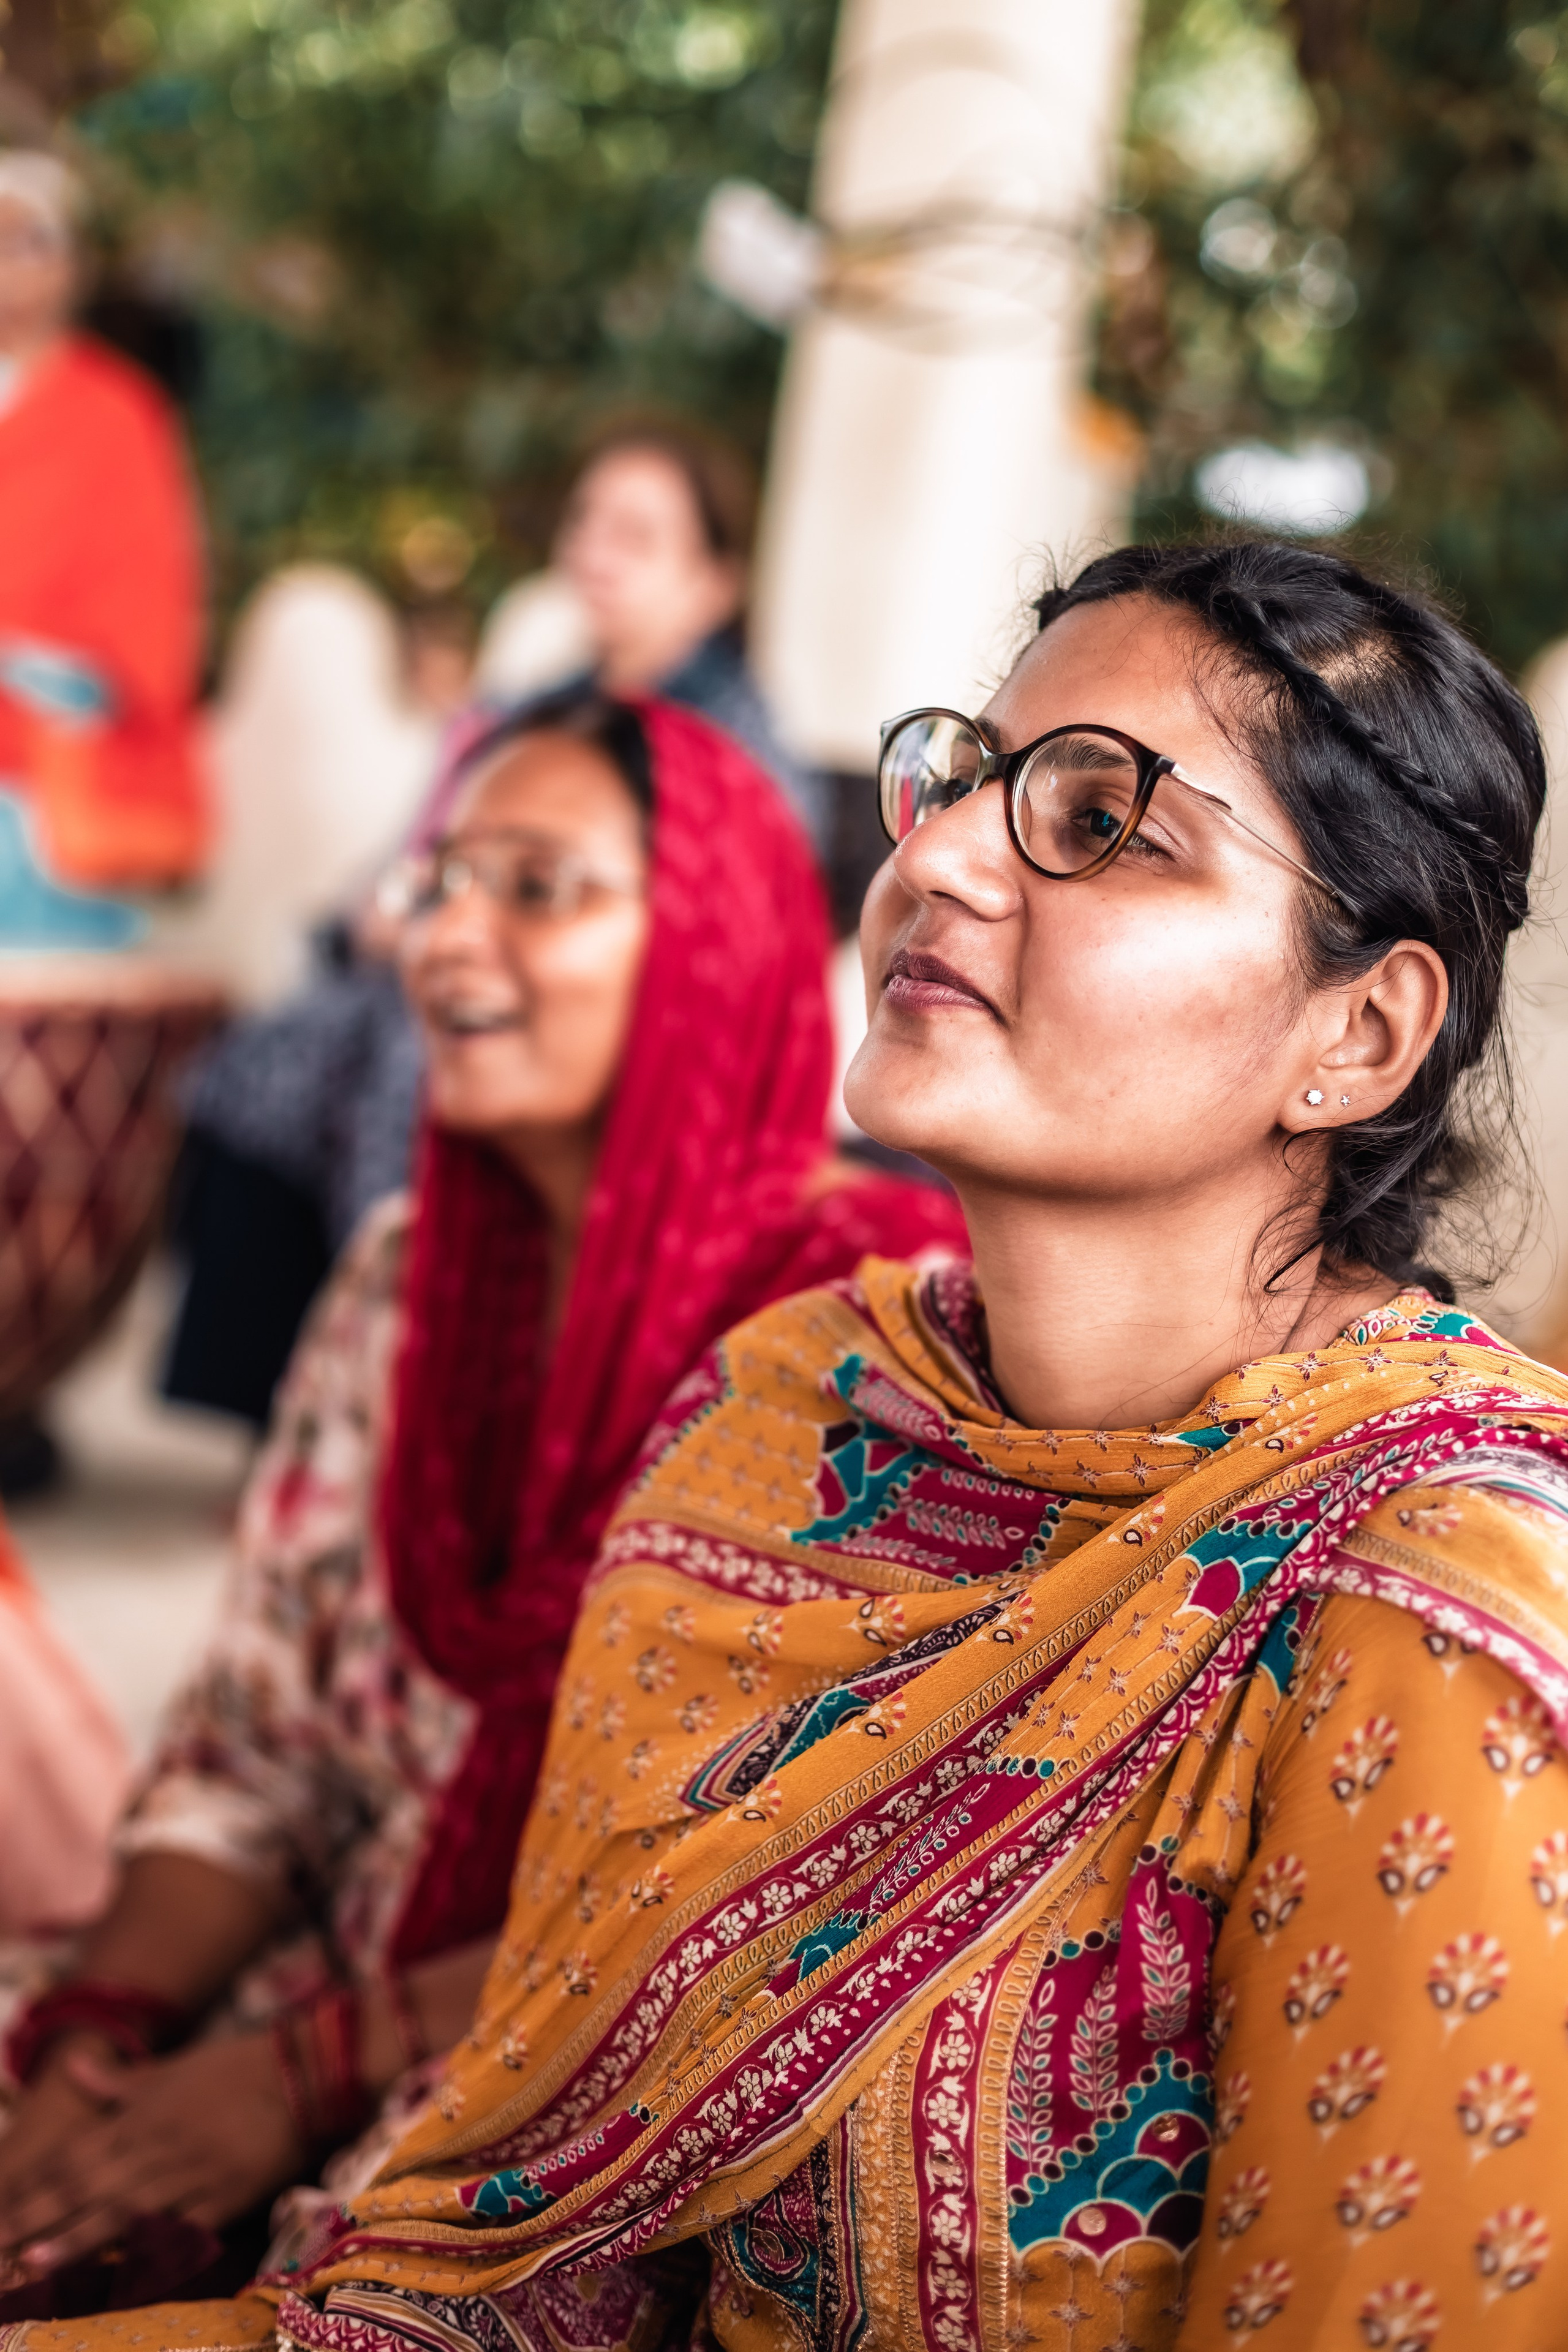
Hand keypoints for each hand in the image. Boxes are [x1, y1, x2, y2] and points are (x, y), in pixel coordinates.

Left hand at [0, 2031, 306, 2278]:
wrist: (302, 2073)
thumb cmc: (234, 2069)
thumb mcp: (174, 2068)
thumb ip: (120, 2081)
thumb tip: (72, 2067)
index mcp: (142, 2115)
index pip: (75, 2154)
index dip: (34, 2182)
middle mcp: (156, 2146)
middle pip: (87, 2186)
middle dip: (38, 2216)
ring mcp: (188, 2176)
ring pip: (122, 2211)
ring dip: (76, 2238)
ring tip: (34, 2261)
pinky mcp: (222, 2199)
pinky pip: (178, 2231)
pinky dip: (148, 2251)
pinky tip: (120, 2272)